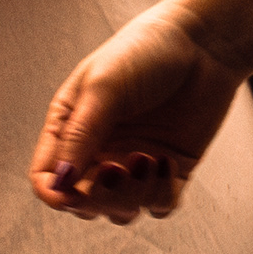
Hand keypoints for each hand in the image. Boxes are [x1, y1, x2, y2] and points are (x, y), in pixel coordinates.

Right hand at [30, 1, 244, 223]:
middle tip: (119, 169)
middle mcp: (99, 151)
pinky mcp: (169, 170)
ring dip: (133, 197)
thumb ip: (80, 135)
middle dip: (99, 197)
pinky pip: (159, 205)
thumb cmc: (146, 52)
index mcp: (69, 128)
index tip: (72, 194)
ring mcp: (134, 164)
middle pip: (83, 202)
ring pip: (121, 210)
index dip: (55, 194)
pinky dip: (161, 195)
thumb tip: (60, 181)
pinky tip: (167, 162)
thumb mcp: (104, 88)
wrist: (205, 43)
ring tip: (149, 159)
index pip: (47, 178)